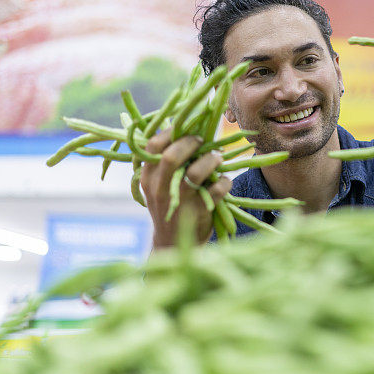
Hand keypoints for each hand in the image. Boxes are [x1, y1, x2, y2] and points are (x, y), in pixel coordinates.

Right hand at [141, 129, 230, 248]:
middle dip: (191, 142)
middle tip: (203, 141)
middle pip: (172, 156)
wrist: (173, 244)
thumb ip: (167, 162)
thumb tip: (187, 129)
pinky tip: (225, 182)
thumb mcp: (159, 185)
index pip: (152, 146)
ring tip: (217, 159)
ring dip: (211, 160)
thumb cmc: (170, 205)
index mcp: (148, 177)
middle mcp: (160, 188)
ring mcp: (179, 201)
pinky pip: (217, 189)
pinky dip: (225, 182)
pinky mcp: (199, 212)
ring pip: (196, 172)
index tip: (185, 129)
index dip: (171, 132)